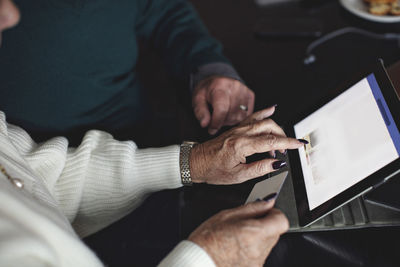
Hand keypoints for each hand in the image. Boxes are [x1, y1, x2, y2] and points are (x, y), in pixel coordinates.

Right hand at [188, 200, 288, 266]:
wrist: (198, 263)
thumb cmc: (207, 240)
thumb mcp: (226, 215)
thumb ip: (251, 208)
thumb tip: (266, 203)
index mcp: (254, 233)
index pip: (281, 221)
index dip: (275, 214)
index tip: (266, 211)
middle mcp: (259, 249)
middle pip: (275, 232)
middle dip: (265, 225)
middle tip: (248, 222)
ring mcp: (257, 261)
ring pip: (267, 244)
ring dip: (258, 237)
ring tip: (238, 236)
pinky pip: (259, 255)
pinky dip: (252, 249)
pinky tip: (236, 247)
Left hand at [189, 106, 303, 183]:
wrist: (196, 162)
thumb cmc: (213, 170)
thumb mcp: (238, 176)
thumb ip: (260, 169)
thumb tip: (277, 164)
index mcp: (241, 146)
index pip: (271, 141)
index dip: (288, 143)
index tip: (300, 144)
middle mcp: (240, 134)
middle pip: (270, 127)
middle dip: (284, 136)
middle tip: (289, 149)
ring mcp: (237, 129)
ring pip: (263, 120)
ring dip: (276, 129)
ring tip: (281, 142)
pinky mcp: (236, 128)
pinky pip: (252, 116)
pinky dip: (264, 113)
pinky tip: (272, 109)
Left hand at [192, 76, 254, 134]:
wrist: (218, 80)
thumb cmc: (207, 91)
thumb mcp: (197, 99)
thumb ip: (200, 112)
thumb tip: (205, 124)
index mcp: (220, 86)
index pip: (222, 109)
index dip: (216, 122)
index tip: (211, 129)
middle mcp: (235, 86)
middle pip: (231, 115)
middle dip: (222, 121)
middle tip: (215, 117)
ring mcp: (244, 90)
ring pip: (240, 117)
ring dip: (230, 121)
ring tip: (223, 114)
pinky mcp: (251, 95)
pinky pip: (247, 115)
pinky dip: (238, 118)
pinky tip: (231, 112)